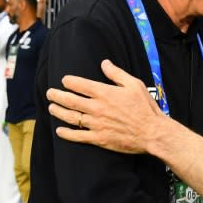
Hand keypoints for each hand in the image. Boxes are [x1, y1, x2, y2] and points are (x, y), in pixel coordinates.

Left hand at [47, 59, 164, 154]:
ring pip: (71, 117)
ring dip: (58, 112)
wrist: (152, 133)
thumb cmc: (145, 108)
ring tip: (51, 107)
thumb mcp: (134, 85)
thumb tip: (104, 63)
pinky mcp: (99, 139)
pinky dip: (66, 133)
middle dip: (57, 95)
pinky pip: (78, 136)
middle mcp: (97, 108)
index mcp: (105, 93)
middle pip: (70, 100)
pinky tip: (60, 130)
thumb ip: (117, 74)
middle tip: (50, 93)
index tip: (64, 80)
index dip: (69, 82)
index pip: (80, 85)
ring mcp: (96, 124)